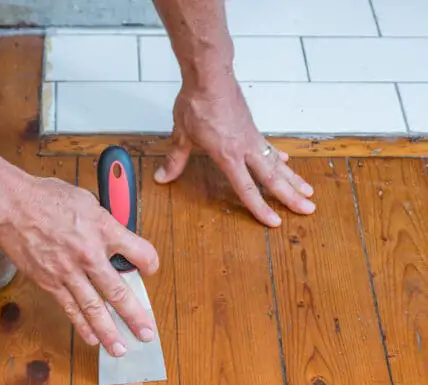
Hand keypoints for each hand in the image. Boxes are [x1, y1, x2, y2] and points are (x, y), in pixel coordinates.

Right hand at [0, 176, 158, 356]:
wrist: (11, 206)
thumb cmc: (45, 197)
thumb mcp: (86, 200)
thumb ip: (104, 223)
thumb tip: (114, 237)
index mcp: (103, 229)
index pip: (140, 252)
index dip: (149, 263)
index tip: (149, 269)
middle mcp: (89, 255)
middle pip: (119, 292)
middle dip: (135, 316)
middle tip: (146, 333)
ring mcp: (68, 272)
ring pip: (93, 308)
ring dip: (109, 331)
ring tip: (120, 348)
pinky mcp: (49, 282)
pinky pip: (69, 308)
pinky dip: (82, 325)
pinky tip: (92, 338)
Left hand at [154, 81, 314, 225]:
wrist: (210, 75)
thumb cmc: (197, 102)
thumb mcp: (182, 134)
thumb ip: (175, 159)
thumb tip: (162, 177)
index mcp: (227, 155)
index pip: (246, 188)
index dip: (260, 207)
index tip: (275, 222)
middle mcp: (245, 148)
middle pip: (272, 178)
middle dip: (290, 196)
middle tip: (308, 210)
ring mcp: (252, 137)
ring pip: (277, 163)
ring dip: (293, 179)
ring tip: (309, 192)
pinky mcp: (252, 128)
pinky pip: (269, 147)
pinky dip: (279, 158)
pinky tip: (286, 163)